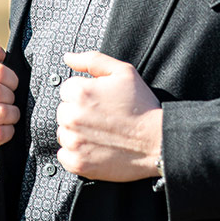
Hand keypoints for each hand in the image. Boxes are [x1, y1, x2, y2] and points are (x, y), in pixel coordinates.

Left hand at [56, 51, 162, 181]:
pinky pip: (64, 155)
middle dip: (79, 112)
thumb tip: (68, 58)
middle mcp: (72, 116)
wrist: (157, 142)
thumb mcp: (123, 72)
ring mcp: (74, 141)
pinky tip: (96, 147)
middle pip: (63, 111)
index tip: (100, 101)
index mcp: (80, 92)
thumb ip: (92, 60)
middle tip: (103, 117)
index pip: (67, 89)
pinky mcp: (77, 162)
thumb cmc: (142, 107)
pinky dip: (76, 152)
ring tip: (101, 132)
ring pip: (63, 132)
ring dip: (77, 132)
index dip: (85, 93)